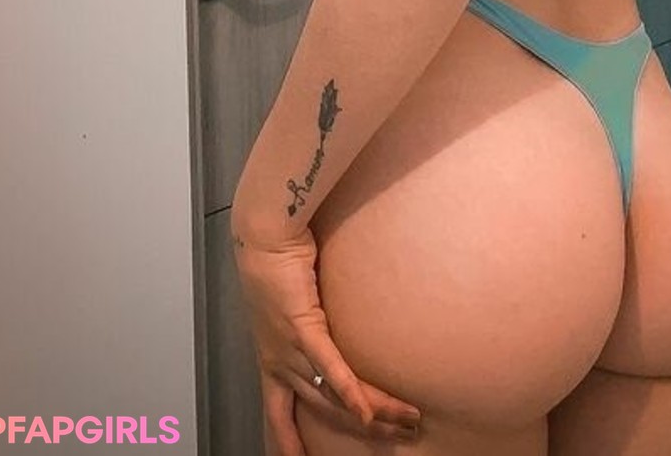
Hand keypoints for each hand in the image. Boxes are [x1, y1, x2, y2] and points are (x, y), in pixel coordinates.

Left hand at [233, 227, 423, 452]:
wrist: (266, 236)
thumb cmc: (277, 261)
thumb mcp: (291, 302)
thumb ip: (308, 321)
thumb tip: (328, 321)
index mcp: (272, 360)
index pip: (278, 416)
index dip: (288, 443)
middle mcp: (279, 363)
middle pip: (325, 411)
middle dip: (364, 430)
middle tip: (396, 438)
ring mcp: (290, 348)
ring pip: (335, 396)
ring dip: (373, 414)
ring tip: (405, 422)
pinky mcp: (303, 328)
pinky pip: (331, 369)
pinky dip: (352, 393)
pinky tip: (369, 411)